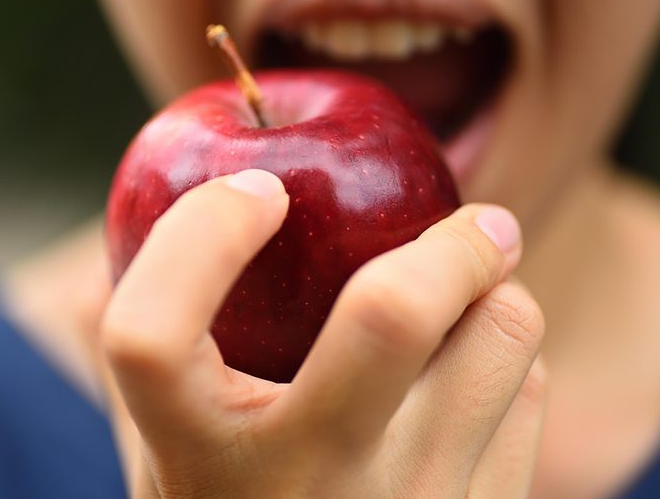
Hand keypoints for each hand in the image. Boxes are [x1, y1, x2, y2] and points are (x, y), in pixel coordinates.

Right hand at [99, 169, 545, 497]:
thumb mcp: (165, 449)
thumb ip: (152, 353)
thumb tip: (131, 243)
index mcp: (193, 459)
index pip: (150, 335)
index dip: (199, 236)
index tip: (258, 191)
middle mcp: (302, 488)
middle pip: (391, 315)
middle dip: (451, 239)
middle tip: (479, 220)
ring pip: (502, 336)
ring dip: (495, 293)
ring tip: (471, 301)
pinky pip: (528, 390)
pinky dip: (507, 357)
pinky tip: (472, 380)